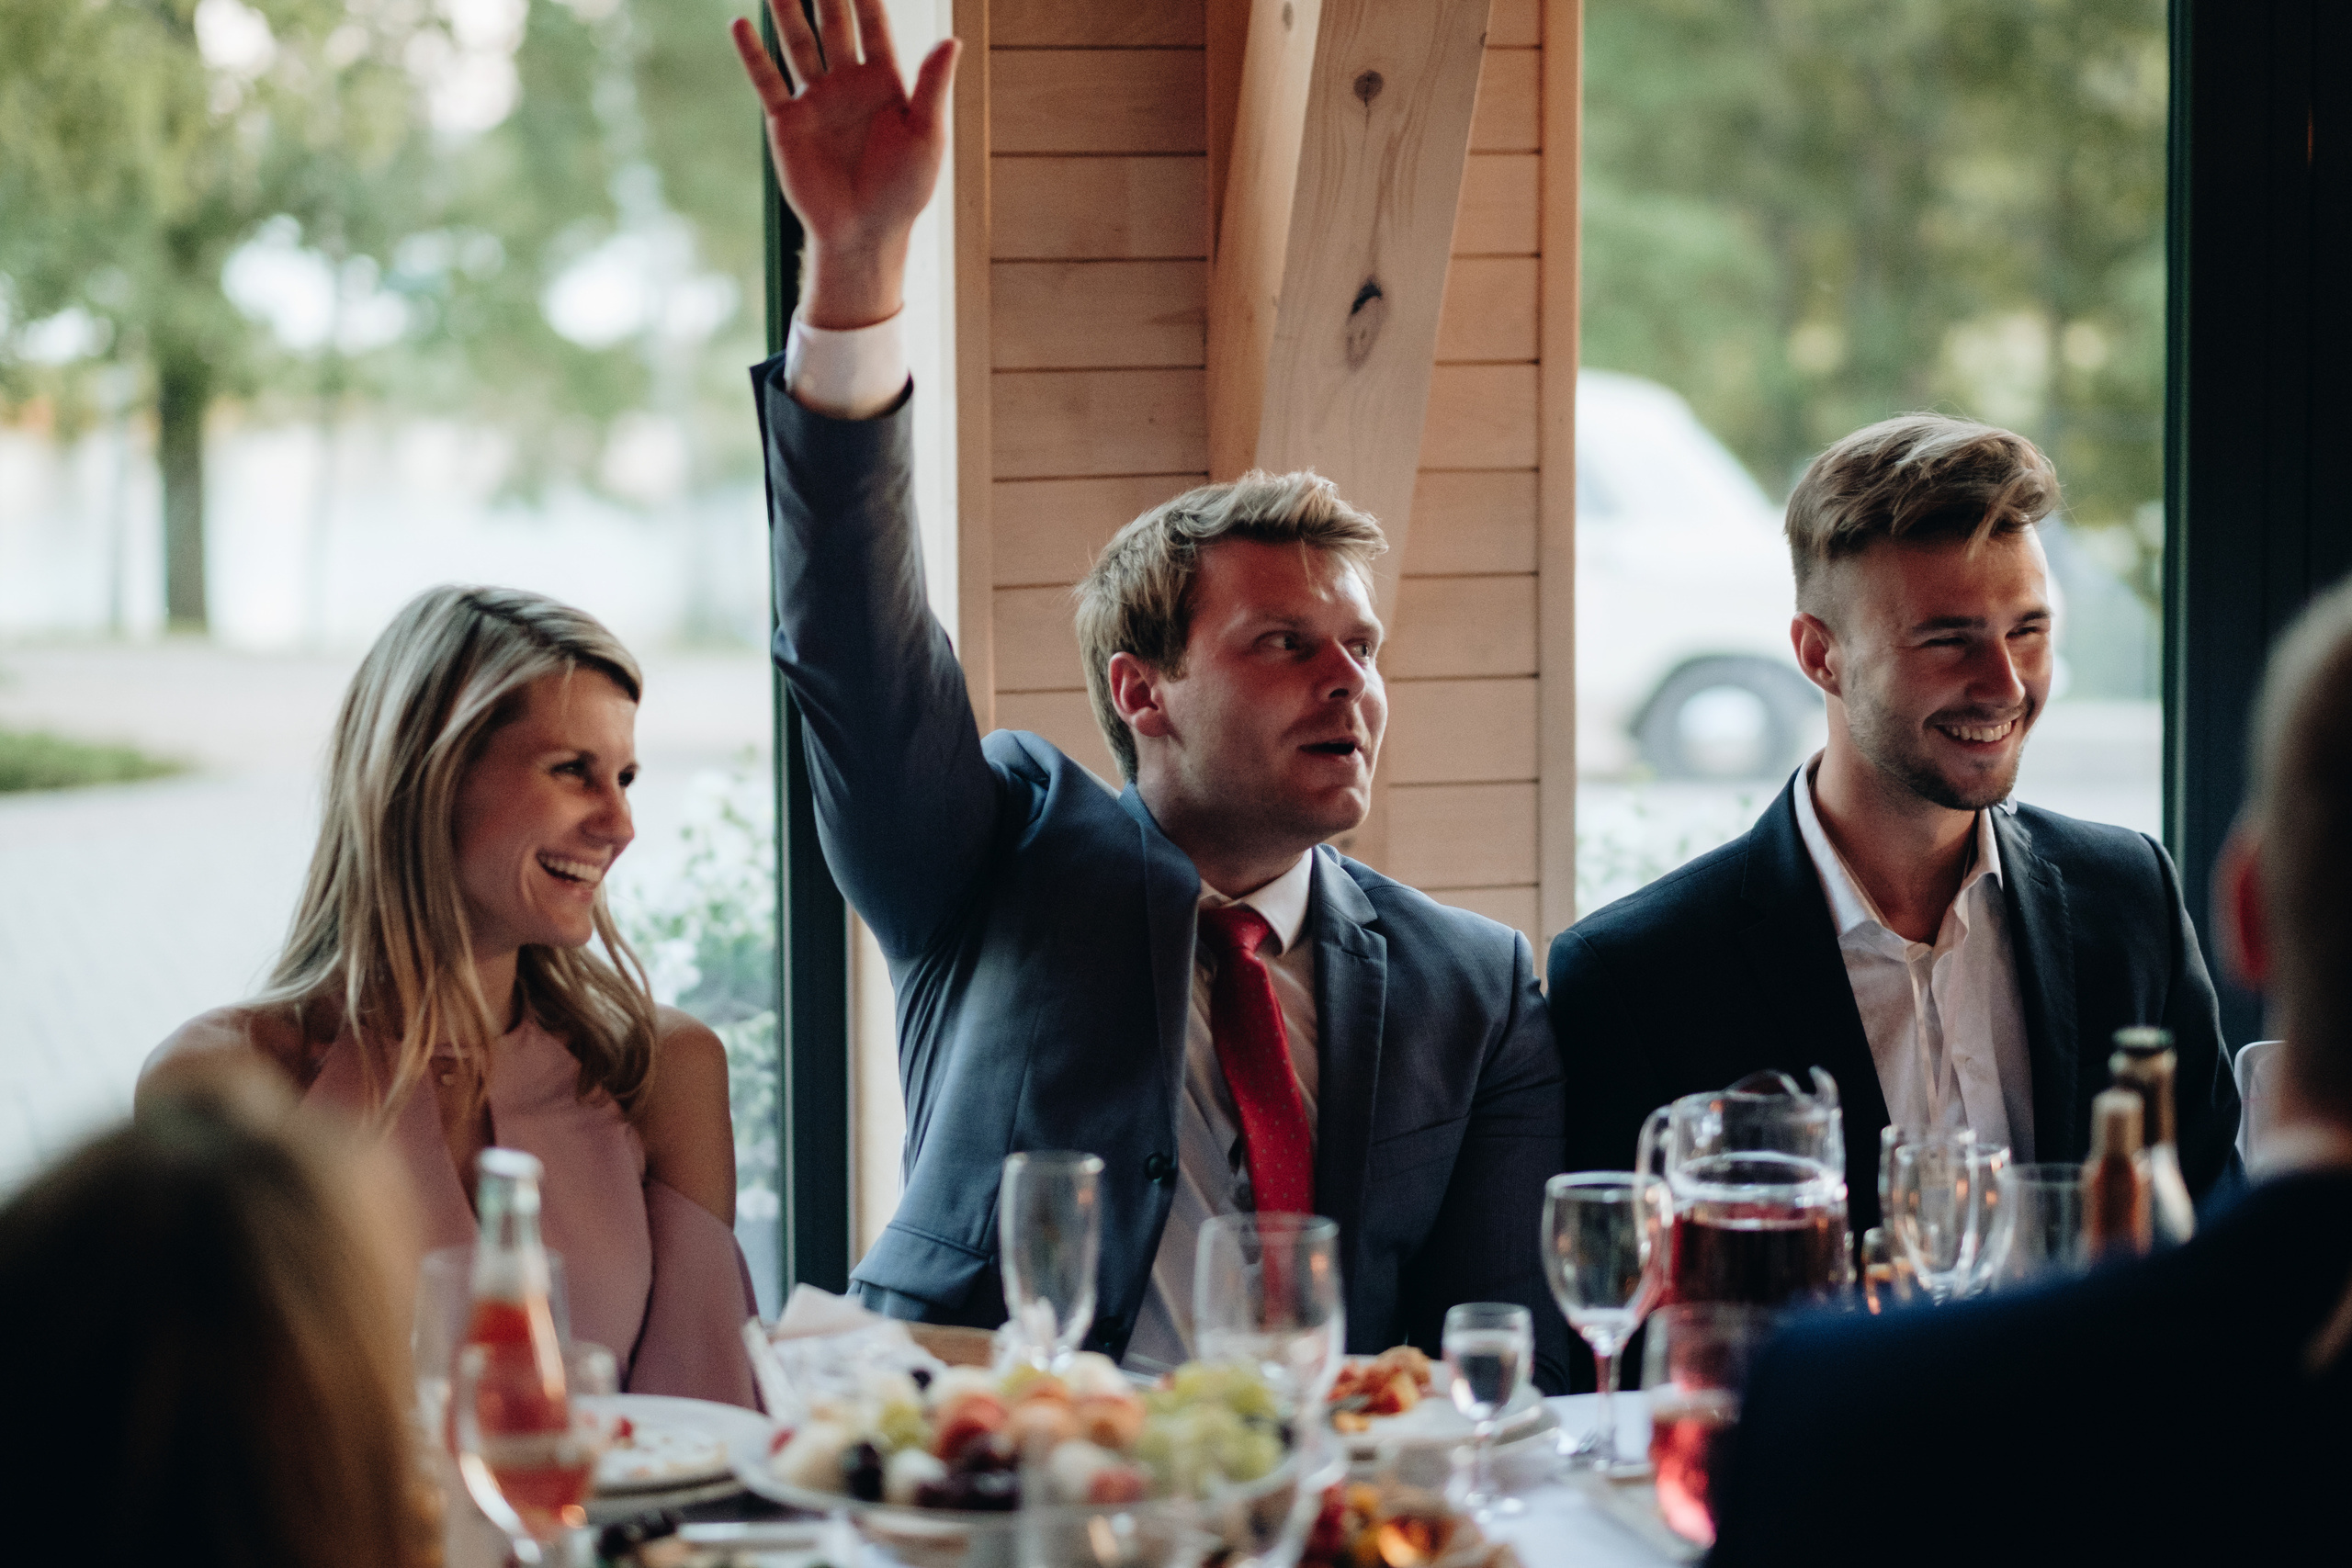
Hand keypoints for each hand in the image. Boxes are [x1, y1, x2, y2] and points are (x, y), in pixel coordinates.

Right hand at [731, 0, 957, 328]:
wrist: (864, 233)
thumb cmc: (904, 190)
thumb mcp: (928, 137)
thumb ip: (933, 86)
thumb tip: (952, 40)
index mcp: (885, 81)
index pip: (873, 24)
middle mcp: (847, 83)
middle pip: (832, 24)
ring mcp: (815, 100)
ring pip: (798, 44)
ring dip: (787, 11)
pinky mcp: (787, 122)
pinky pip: (768, 81)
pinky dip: (753, 54)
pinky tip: (741, 24)